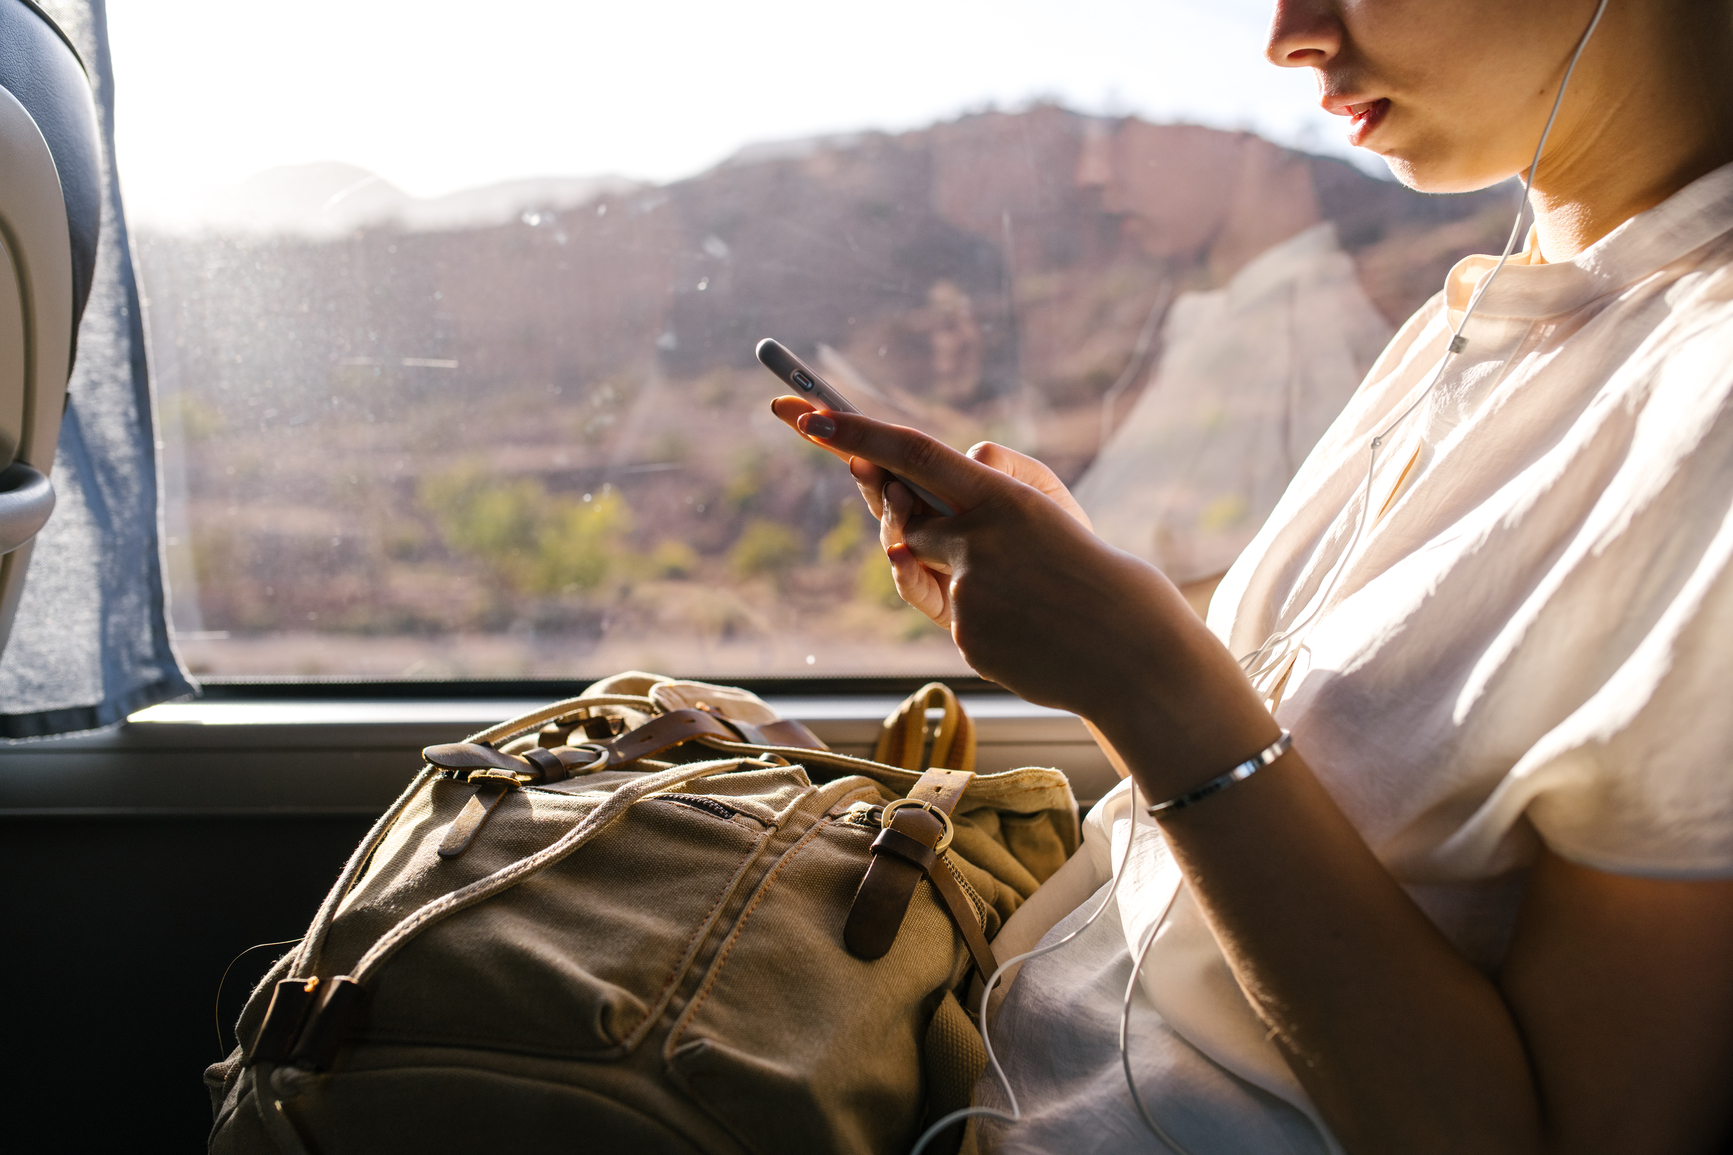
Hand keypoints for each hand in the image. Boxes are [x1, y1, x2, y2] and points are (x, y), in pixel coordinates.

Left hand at [770, 400, 1268, 772]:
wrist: (1132, 654)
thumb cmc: (1092, 568)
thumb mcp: (1052, 504)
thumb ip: (993, 477)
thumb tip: (942, 467)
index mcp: (1001, 499)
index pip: (912, 454)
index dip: (854, 435)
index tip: (806, 417)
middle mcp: (975, 545)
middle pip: (904, 518)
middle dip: (899, 508)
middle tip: (909, 498)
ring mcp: (966, 597)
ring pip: (924, 566)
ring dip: (952, 564)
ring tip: (1015, 579)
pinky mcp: (964, 639)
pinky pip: (945, 610)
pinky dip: (974, 609)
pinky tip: (1023, 622)